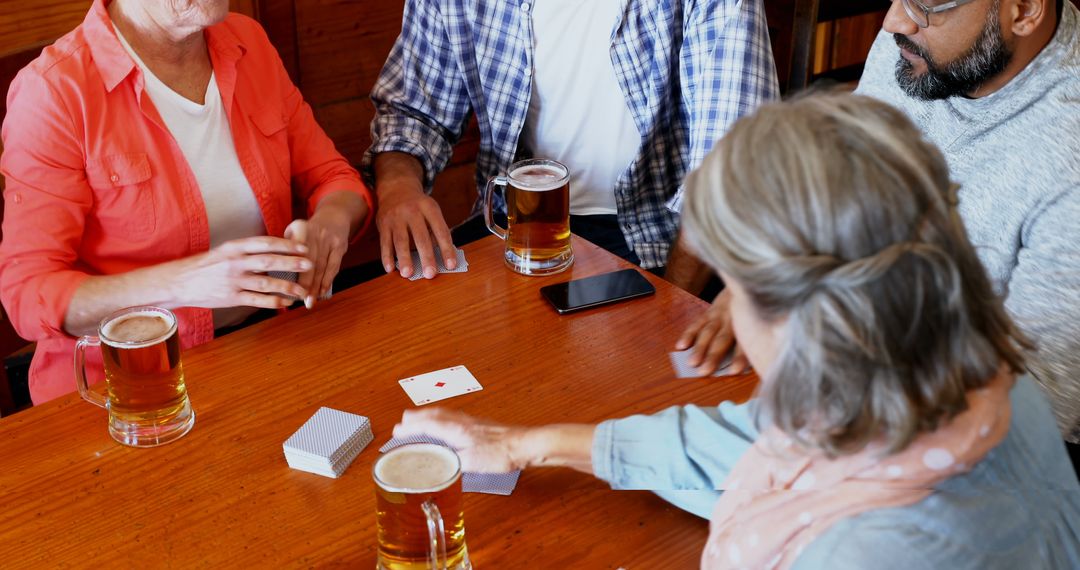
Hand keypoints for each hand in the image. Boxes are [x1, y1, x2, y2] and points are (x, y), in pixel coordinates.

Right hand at [169, 236, 311, 308]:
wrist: (179, 282)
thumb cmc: (206, 266)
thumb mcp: (224, 251)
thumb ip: (247, 251)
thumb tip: (274, 249)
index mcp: (234, 247)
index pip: (264, 243)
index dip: (286, 244)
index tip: (303, 246)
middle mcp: (235, 262)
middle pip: (268, 261)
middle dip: (292, 262)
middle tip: (310, 264)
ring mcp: (233, 281)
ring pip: (266, 283)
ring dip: (287, 286)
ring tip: (303, 290)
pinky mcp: (231, 297)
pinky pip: (257, 300)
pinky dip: (274, 302)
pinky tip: (286, 303)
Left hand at [285, 212, 349, 308]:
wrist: (334, 217)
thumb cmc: (308, 231)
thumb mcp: (294, 231)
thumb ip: (284, 248)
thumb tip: (272, 274)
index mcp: (300, 228)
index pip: (294, 252)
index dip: (290, 270)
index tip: (285, 287)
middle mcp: (315, 233)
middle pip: (309, 261)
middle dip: (304, 283)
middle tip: (299, 299)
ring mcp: (329, 240)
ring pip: (322, 266)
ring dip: (316, 286)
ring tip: (310, 301)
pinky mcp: (340, 246)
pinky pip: (334, 266)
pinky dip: (328, 280)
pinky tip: (323, 292)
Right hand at [377, 182, 456, 279]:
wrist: (396, 188)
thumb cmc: (419, 206)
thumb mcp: (431, 211)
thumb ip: (436, 231)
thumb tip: (442, 257)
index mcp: (429, 208)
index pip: (441, 230)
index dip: (446, 249)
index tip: (451, 265)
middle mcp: (412, 211)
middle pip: (420, 237)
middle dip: (426, 257)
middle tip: (430, 274)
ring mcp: (396, 217)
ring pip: (400, 240)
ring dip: (404, 258)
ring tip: (408, 274)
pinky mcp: (383, 223)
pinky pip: (384, 242)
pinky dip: (386, 256)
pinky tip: (389, 268)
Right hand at [393, 408, 525, 472]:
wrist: (523, 444)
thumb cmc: (500, 452)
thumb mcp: (470, 463)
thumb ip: (452, 463)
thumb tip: (439, 465)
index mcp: (455, 429)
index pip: (426, 425)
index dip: (410, 428)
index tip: (397, 431)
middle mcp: (461, 421)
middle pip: (433, 414)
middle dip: (416, 417)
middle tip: (403, 421)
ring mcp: (471, 421)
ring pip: (443, 413)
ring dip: (428, 415)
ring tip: (419, 419)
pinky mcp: (479, 424)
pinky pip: (453, 416)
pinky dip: (441, 417)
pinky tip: (446, 424)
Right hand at [674, 288, 750, 375]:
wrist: (749, 283)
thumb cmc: (757, 309)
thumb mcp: (763, 320)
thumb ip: (758, 336)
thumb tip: (758, 358)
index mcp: (749, 325)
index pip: (744, 343)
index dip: (739, 357)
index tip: (734, 371)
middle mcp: (733, 319)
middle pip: (722, 340)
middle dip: (712, 356)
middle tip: (704, 371)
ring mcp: (720, 315)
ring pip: (708, 332)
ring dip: (699, 348)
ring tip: (691, 362)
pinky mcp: (710, 312)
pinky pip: (697, 323)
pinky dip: (689, 334)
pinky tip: (681, 345)